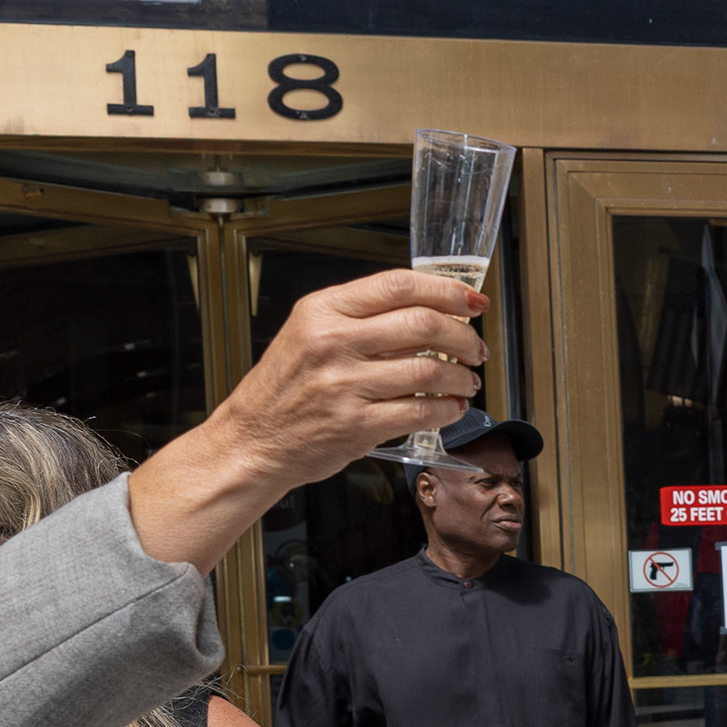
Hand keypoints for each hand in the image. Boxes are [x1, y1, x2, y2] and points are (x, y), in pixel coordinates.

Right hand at [120, 267, 486, 568]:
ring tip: (466, 381)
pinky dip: (447, 410)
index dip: (446, 290)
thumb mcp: (308, 334)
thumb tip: (430, 310)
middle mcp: (332, 343)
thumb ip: (360, 318)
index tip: (471, 300)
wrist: (251, 441)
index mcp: (322, 311)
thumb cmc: (282, 390)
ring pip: (429, 371)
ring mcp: (344, 386)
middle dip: (464, 336)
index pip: (398, 285)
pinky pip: (420, 413)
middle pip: (423, 324)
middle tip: (475, 346)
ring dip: (461, 377)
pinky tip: (450, 407)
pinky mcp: (356, 426)